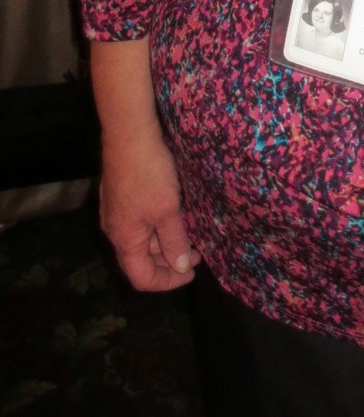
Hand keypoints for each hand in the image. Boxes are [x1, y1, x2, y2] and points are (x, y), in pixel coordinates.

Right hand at [100, 123, 201, 291]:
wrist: (129, 134)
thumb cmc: (150, 174)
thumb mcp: (167, 210)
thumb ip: (174, 241)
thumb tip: (179, 267)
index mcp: (124, 239)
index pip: (142, 278)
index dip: (168, 282)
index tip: (192, 271)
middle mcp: (115, 229)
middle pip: (140, 260)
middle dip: (168, 260)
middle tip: (196, 251)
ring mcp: (115, 211)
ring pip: (141, 239)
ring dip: (164, 241)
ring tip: (190, 232)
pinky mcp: (120, 194)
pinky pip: (139, 221)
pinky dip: (158, 225)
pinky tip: (175, 213)